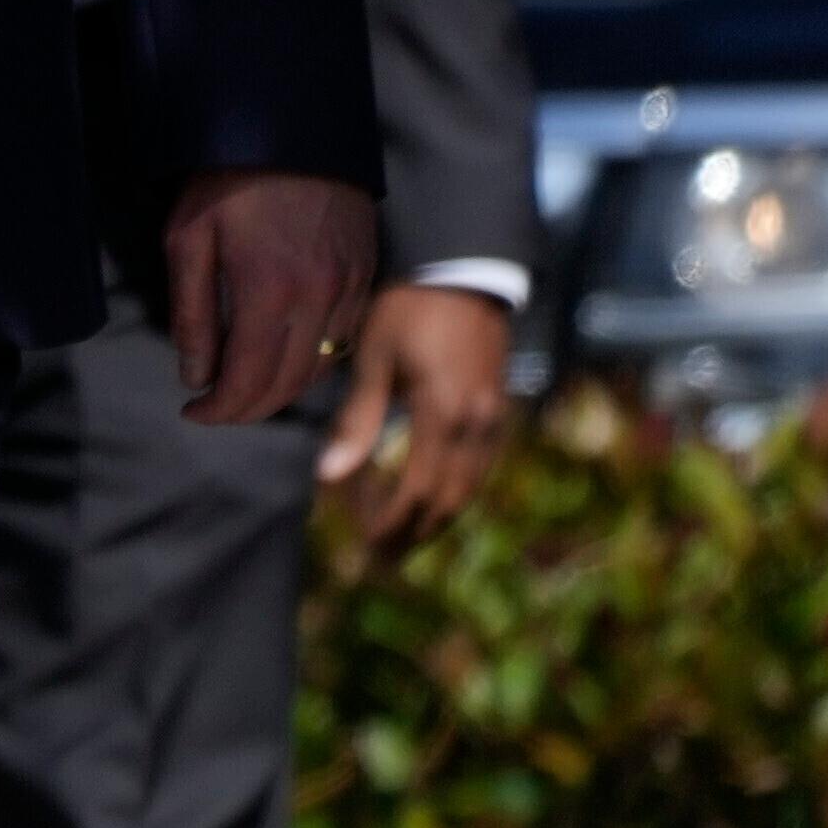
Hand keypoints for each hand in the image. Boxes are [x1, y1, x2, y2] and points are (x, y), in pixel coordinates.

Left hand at [159, 166, 374, 427]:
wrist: (293, 128)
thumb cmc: (228, 181)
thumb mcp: (187, 241)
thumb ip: (193, 314)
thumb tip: (196, 377)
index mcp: (271, 291)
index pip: (249, 380)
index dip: (220, 410)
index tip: (193, 412)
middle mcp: (320, 297)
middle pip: (289, 384)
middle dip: (249, 408)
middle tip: (216, 409)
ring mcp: (351, 286)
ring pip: (321, 367)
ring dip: (282, 390)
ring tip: (244, 389)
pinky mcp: (367, 273)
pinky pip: (344, 338)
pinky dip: (313, 361)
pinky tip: (283, 357)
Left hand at [309, 277, 523, 560]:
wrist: (464, 267)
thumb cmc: (409, 306)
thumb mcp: (375, 358)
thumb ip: (357, 420)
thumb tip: (328, 477)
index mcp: (446, 415)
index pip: (419, 491)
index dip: (392, 523)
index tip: (365, 545)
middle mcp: (479, 424)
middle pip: (450, 500)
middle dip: (415, 533)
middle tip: (382, 560)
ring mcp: (495, 416)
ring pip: (471, 487)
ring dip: (437, 518)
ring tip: (403, 540)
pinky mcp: (498, 405)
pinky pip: (480, 466)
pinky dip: (454, 491)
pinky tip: (431, 498)